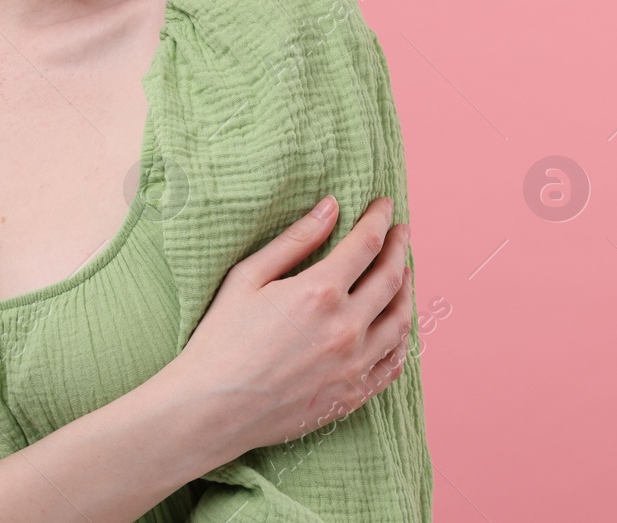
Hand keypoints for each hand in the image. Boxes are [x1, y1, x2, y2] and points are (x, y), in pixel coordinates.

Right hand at [165, 196, 413, 461]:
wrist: (210, 410)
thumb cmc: (221, 339)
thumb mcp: (249, 277)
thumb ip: (295, 240)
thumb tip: (331, 207)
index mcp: (320, 292)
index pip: (367, 243)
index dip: (379, 219)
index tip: (384, 205)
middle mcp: (346, 328)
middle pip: (391, 277)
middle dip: (399, 247)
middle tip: (401, 231)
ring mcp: (354, 365)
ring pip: (400, 320)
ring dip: (406, 290)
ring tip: (403, 273)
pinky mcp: (352, 396)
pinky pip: (392, 363)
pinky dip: (401, 339)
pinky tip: (398, 326)